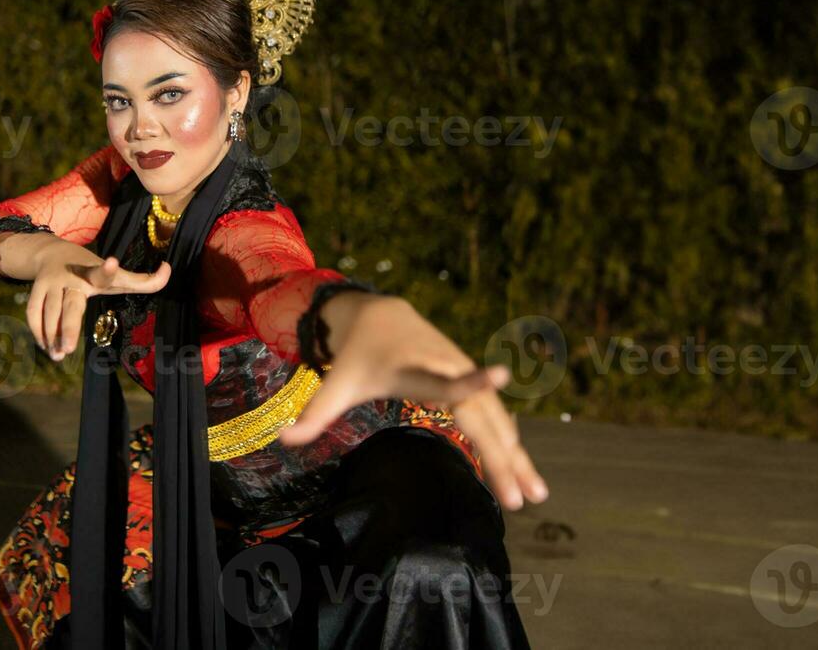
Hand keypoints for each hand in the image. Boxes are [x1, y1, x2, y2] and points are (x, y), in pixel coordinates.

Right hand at [27, 253, 170, 360]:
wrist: (51, 251)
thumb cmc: (93, 270)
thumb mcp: (116, 275)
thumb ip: (143, 280)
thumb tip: (168, 269)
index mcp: (94, 273)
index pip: (103, 273)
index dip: (108, 270)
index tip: (113, 262)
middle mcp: (71, 277)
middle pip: (70, 305)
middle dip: (68, 326)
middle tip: (68, 349)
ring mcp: (51, 283)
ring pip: (48, 312)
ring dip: (52, 336)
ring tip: (58, 355)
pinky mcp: (36, 289)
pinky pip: (33, 313)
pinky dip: (39, 332)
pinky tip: (47, 348)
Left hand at [278, 295, 548, 510]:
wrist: (381, 316)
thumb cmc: (357, 357)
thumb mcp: (335, 384)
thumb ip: (314, 415)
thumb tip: (282, 440)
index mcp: (411, 370)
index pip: (442, 379)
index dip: (469, 379)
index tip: (499, 374)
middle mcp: (446, 370)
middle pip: (480, 415)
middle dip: (501, 456)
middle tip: (519, 500)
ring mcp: (464, 373)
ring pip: (497, 419)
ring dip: (518, 457)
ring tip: (535, 495)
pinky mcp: (471, 379)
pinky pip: (497, 416)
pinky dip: (512, 444)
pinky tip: (524, 472)